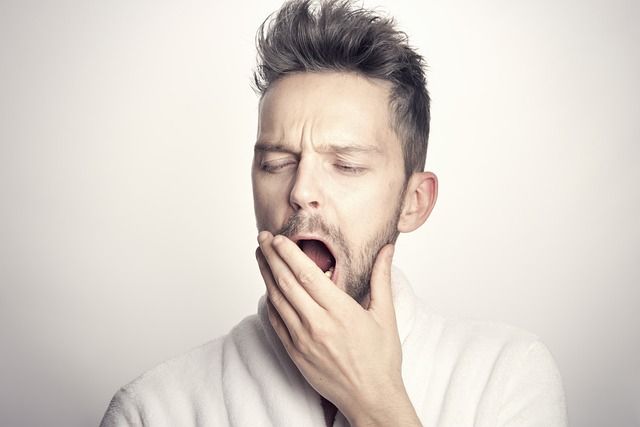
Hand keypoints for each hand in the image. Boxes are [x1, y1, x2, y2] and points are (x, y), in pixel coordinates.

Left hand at [256, 231, 420, 425]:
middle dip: (272, 257)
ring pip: (277, 300)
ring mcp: (303, 340)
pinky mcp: (295, 353)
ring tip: (260, 256)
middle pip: (286, 282)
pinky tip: (267, 289)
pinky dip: (269, 302)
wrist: (371, 398)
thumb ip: (381, 278)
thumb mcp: (385, 315)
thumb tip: (387, 250)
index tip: (279, 238)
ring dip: (266, 275)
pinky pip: (276, 323)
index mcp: (340, 311)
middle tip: (263, 238)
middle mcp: (317, 324)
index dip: (289, 253)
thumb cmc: (381, 359)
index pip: (306, 274)